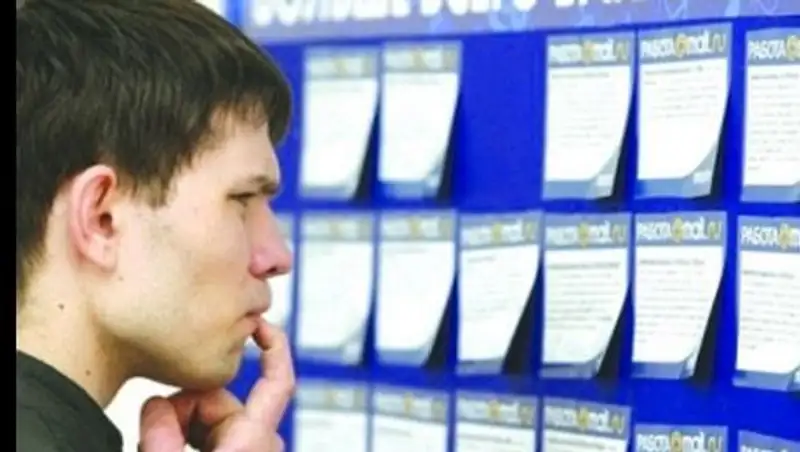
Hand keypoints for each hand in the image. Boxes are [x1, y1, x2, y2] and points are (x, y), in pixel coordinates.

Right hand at [139, 320, 294, 451]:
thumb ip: (160, 434)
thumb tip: (155, 403)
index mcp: (253, 441)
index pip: (278, 381)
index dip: (274, 346)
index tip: (258, 322)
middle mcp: (258, 443)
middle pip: (219, 397)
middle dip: (184, 408)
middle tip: (156, 434)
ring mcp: (247, 449)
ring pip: (209, 413)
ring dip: (182, 423)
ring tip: (159, 445)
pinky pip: (209, 430)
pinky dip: (186, 433)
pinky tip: (169, 447)